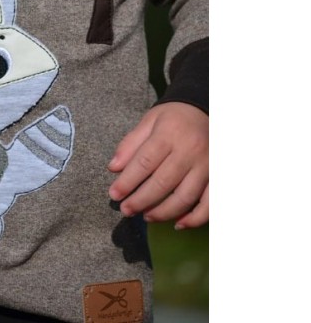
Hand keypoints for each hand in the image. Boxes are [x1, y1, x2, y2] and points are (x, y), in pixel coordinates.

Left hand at [108, 102, 207, 228]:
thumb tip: (114, 168)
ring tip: (146, 216)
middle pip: (163, 183)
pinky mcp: (219, 176)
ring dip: (163, 212)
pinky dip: (195, 218)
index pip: (144, 162)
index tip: (114, 194)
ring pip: (185, 197)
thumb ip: (130, 144)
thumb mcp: (149, 121)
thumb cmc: (173, 117)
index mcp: (168, 134)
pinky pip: (210, 204)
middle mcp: (190, 151)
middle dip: (141, 200)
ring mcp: (207, 165)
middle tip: (126, 210)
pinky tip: (178, 223)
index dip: (127, 181)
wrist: (206, 110)